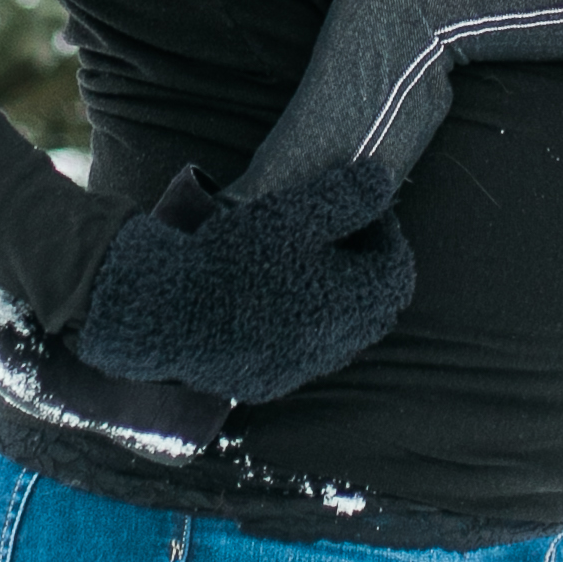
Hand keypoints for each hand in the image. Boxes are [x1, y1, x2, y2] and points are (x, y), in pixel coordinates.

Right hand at [77, 161, 415, 402]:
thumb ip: (345, 197)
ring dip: (341, 299)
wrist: (164, 311)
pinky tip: (279, 299)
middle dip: (368, 268)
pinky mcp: (268, 383)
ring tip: (308, 263)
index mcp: (349, 306)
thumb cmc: (232, 257)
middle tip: (340, 234)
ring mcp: (300, 371)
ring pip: (344, 336)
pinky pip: (306, 355)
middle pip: (377, 309)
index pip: (398, 272)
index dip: (387, 234)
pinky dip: (308, 325)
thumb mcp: (293, 213)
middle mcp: (333, 348)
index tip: (360, 208)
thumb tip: (383, 178)